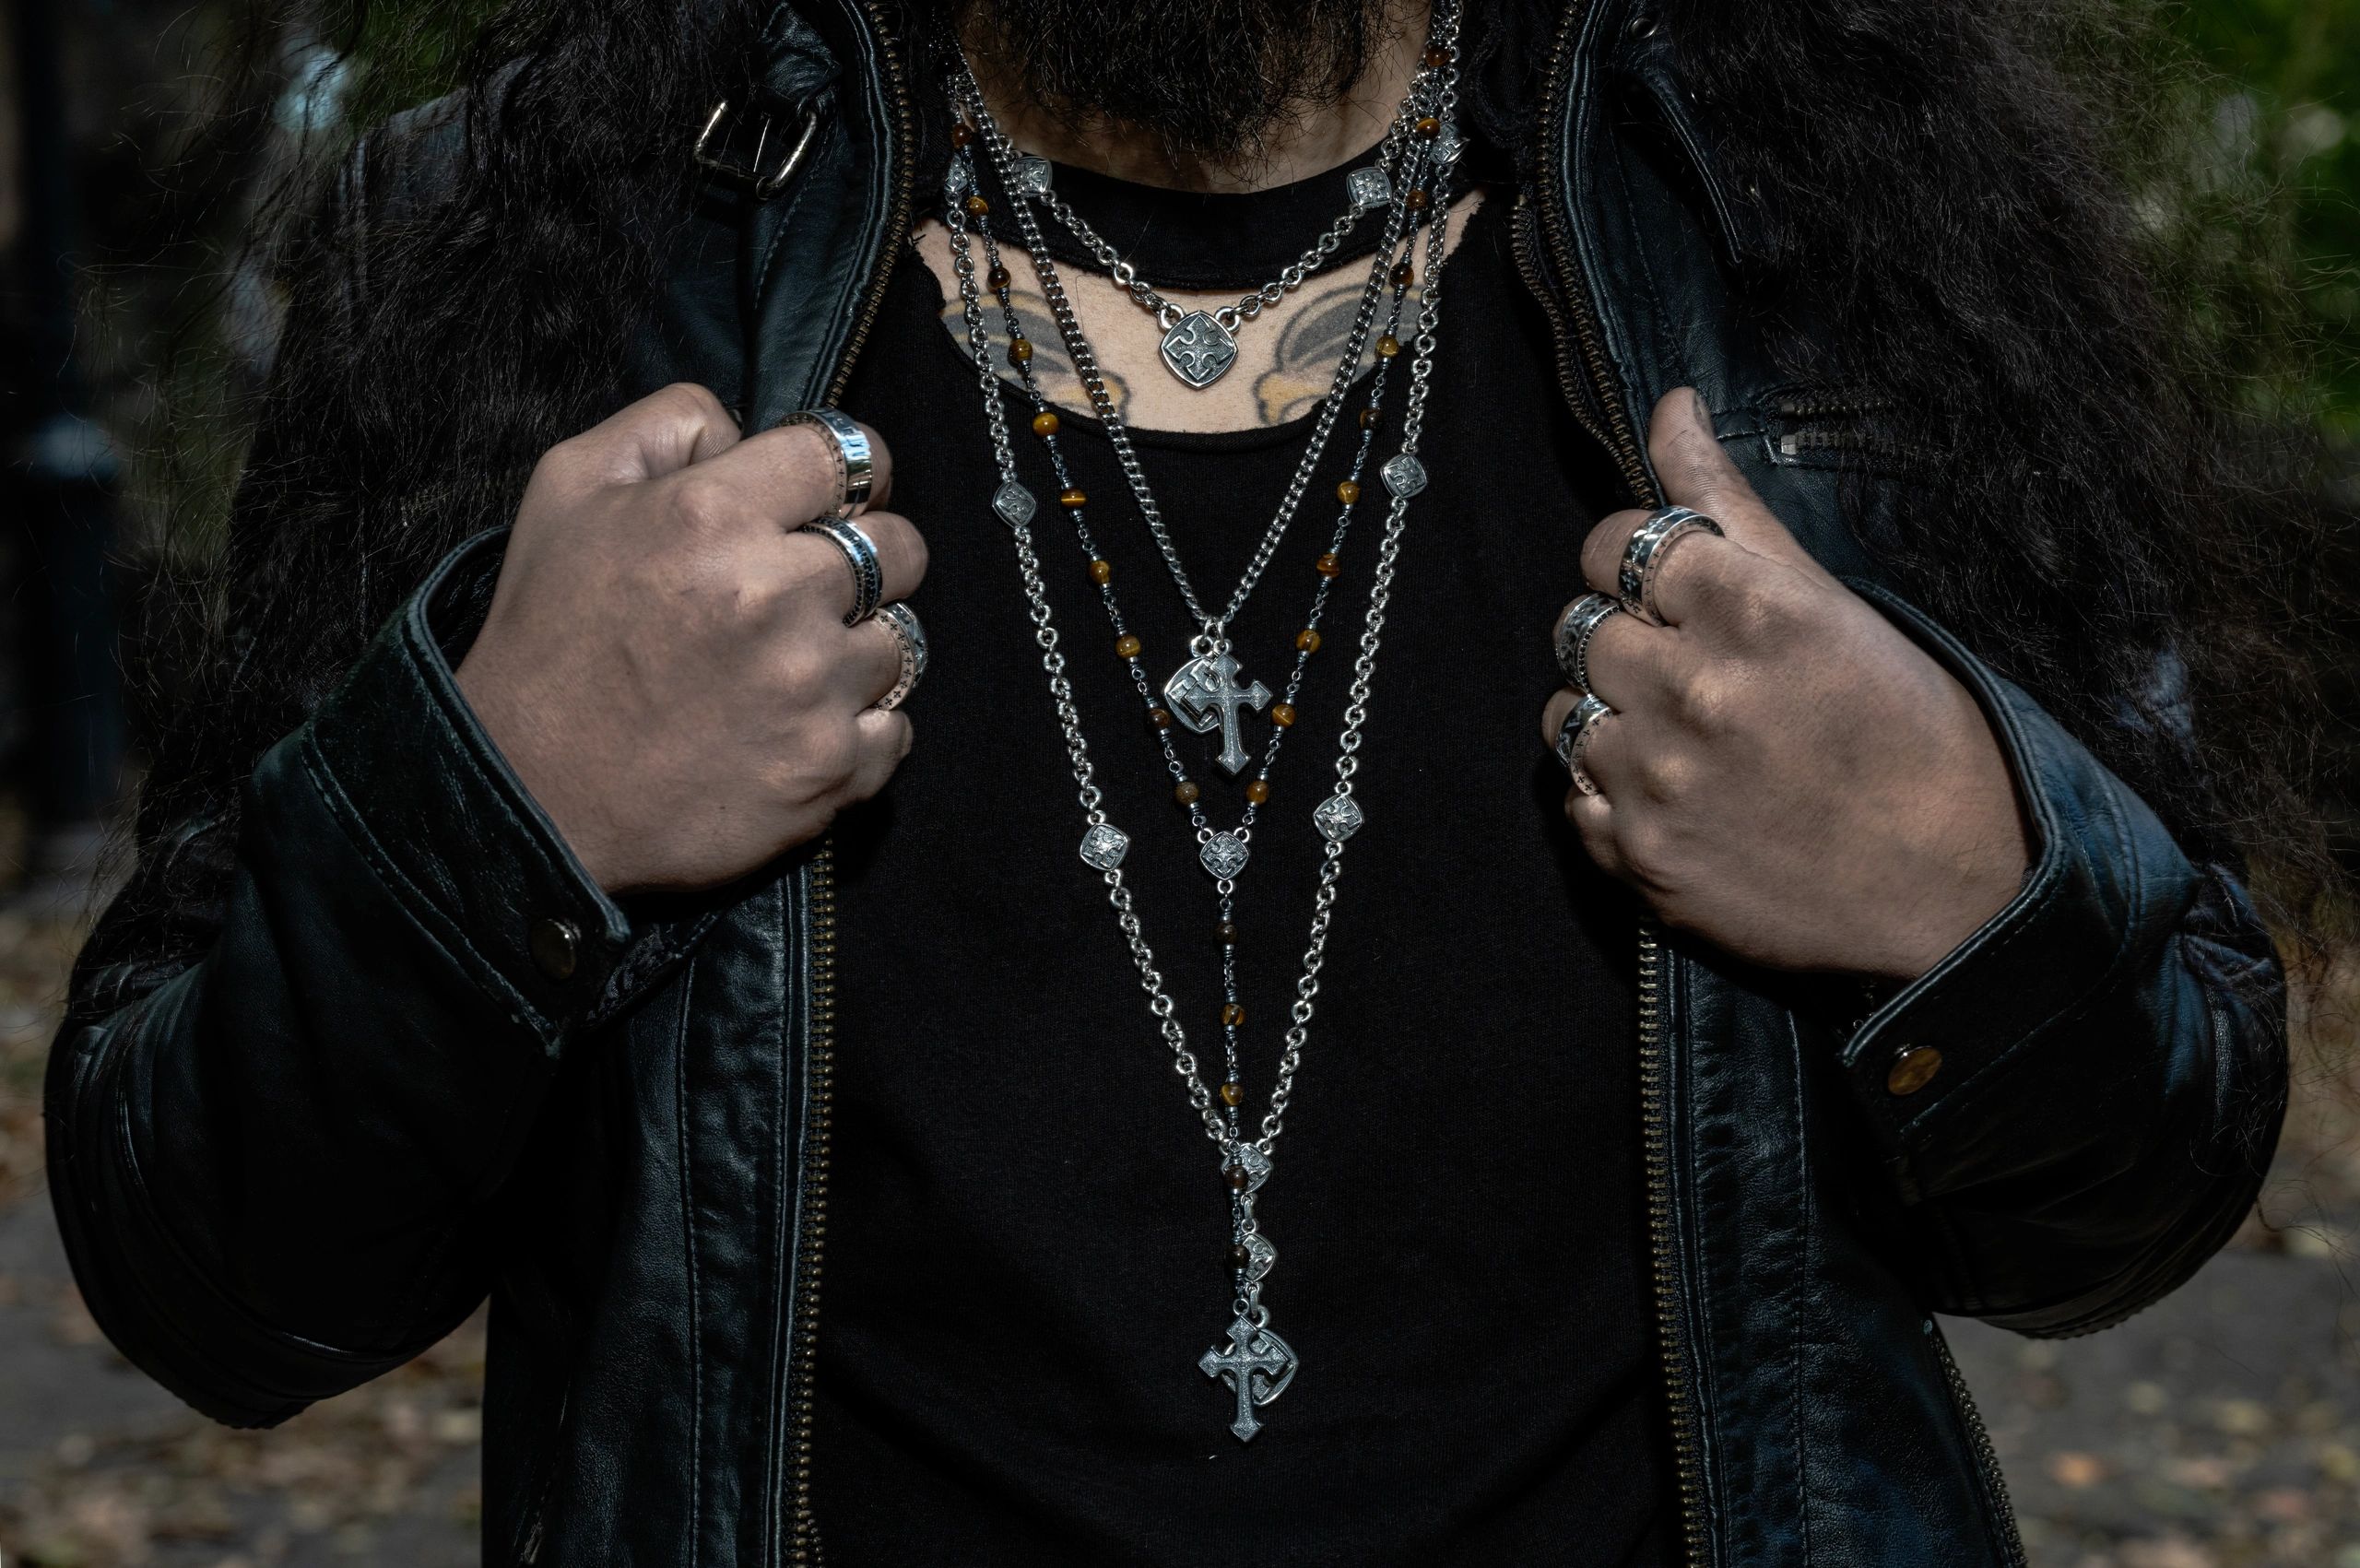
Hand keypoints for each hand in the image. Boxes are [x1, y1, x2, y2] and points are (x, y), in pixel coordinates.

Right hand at [456, 384, 925, 893]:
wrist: (529, 796)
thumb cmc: (546, 638)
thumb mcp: (569, 488)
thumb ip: (668, 426)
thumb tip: (748, 429)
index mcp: (715, 516)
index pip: (850, 456)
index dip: (851, 471)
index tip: (833, 499)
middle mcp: (777, 595)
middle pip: (903, 548)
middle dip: (868, 558)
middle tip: (810, 587)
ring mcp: (812, 689)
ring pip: (901, 640)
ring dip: (856, 648)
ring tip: (789, 667)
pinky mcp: (830, 769)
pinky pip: (897, 729)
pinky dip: (860, 728)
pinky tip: (798, 725)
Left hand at [1541, 389, 2029, 980]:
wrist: (1957, 889)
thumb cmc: (1913, 732)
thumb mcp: (1832, 602)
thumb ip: (1727, 504)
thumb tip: (1667, 407)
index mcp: (1749, 610)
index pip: (1615, 545)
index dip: (1637, 564)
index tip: (1673, 590)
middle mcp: (1692, 690)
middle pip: (1581, 627)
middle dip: (1625, 639)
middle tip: (1689, 668)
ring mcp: (1657, 779)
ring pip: (1565, 711)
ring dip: (1607, 714)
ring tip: (1680, 733)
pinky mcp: (1638, 856)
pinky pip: (1573, 794)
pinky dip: (1607, 788)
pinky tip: (1673, 792)